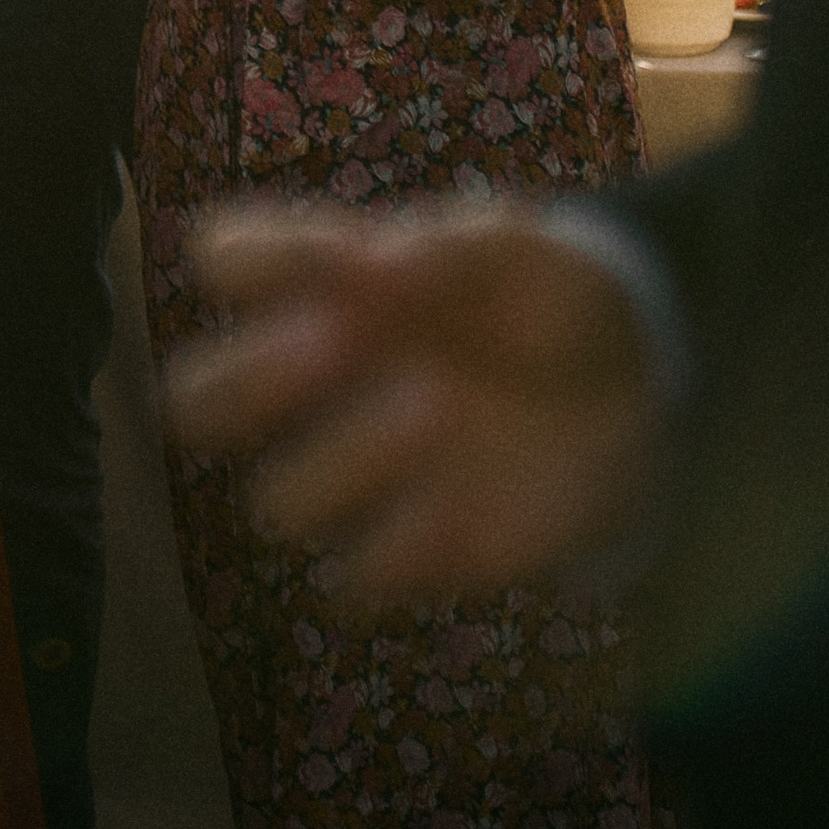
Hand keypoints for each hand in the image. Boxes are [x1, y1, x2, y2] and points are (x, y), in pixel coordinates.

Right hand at [167, 199, 667, 603]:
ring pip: (275, 504)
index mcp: (321, 287)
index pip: (225, 262)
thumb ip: (453, 244)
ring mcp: (355, 475)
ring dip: (343, 458)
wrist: (632, 388)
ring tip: (439, 406)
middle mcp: (313, 383)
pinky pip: (356, 584)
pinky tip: (463, 507)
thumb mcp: (522, 246)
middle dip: (248, 379)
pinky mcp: (411, 553)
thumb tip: (378, 267)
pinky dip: (397, 554)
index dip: (256, 259)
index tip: (343, 252)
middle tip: (333, 343)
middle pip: (196, 402)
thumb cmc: (546, 296)